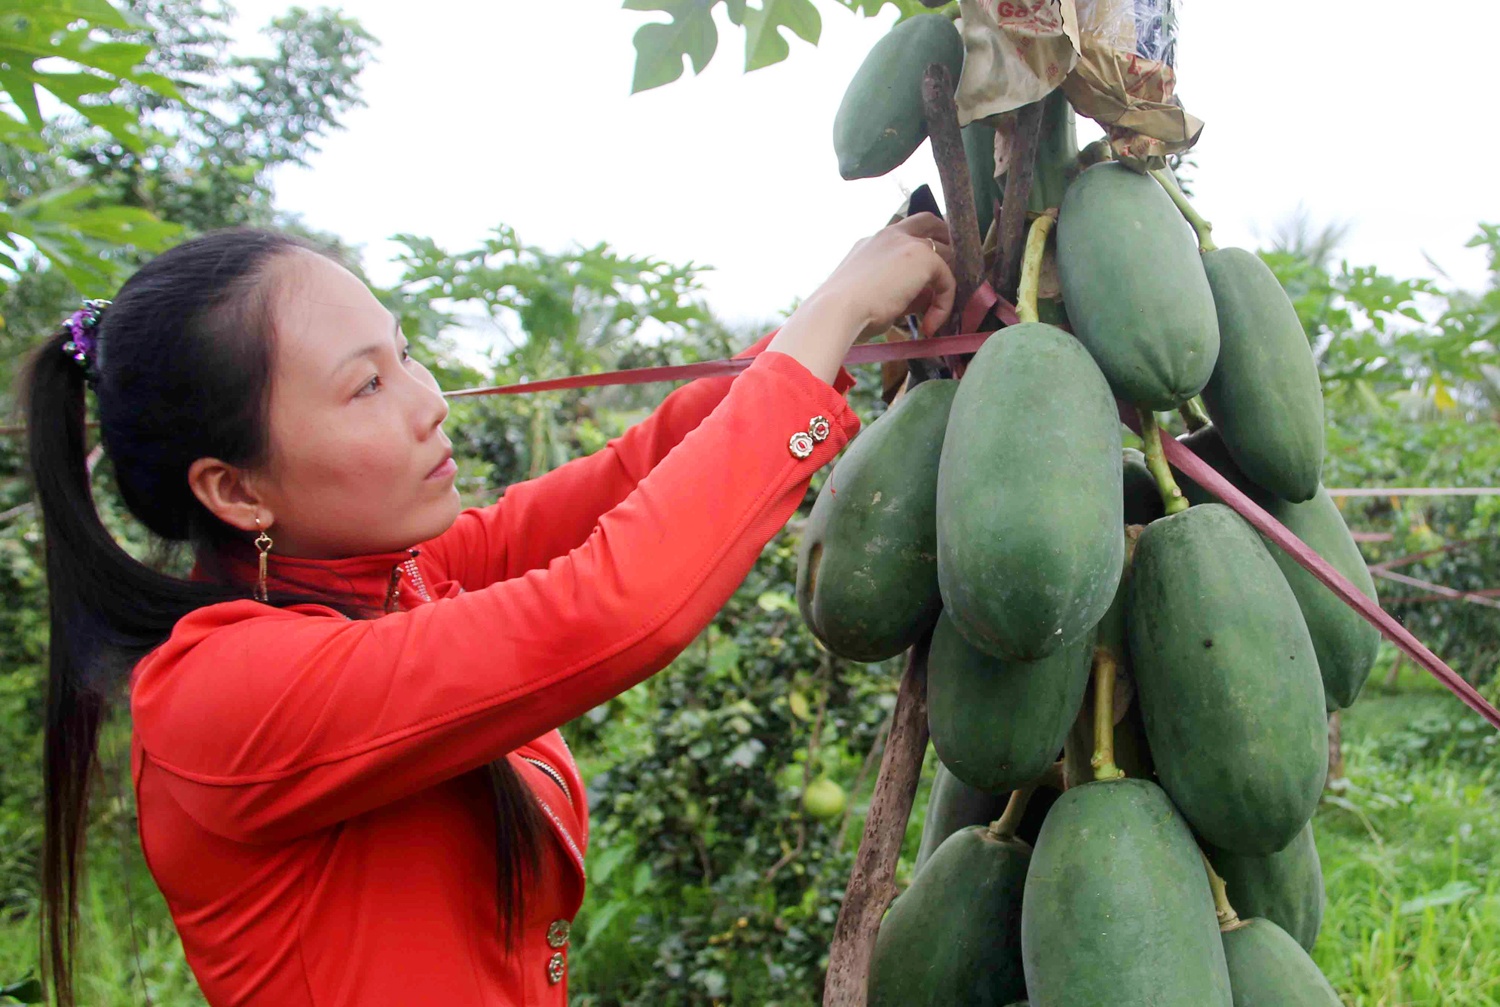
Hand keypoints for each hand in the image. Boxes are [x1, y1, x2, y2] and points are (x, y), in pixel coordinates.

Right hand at [767, 214, 956, 385]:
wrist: (836, 310)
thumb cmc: (845, 312)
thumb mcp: (874, 295)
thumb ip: (901, 291)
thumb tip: (927, 298)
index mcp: (872, 243)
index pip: (903, 234)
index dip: (919, 246)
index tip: (925, 273)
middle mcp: (889, 236)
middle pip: (928, 221)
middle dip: (945, 240)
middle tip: (953, 268)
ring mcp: (907, 243)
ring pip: (945, 252)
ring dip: (945, 281)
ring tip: (937, 313)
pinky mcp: (923, 257)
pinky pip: (946, 280)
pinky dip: (943, 305)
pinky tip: (929, 327)